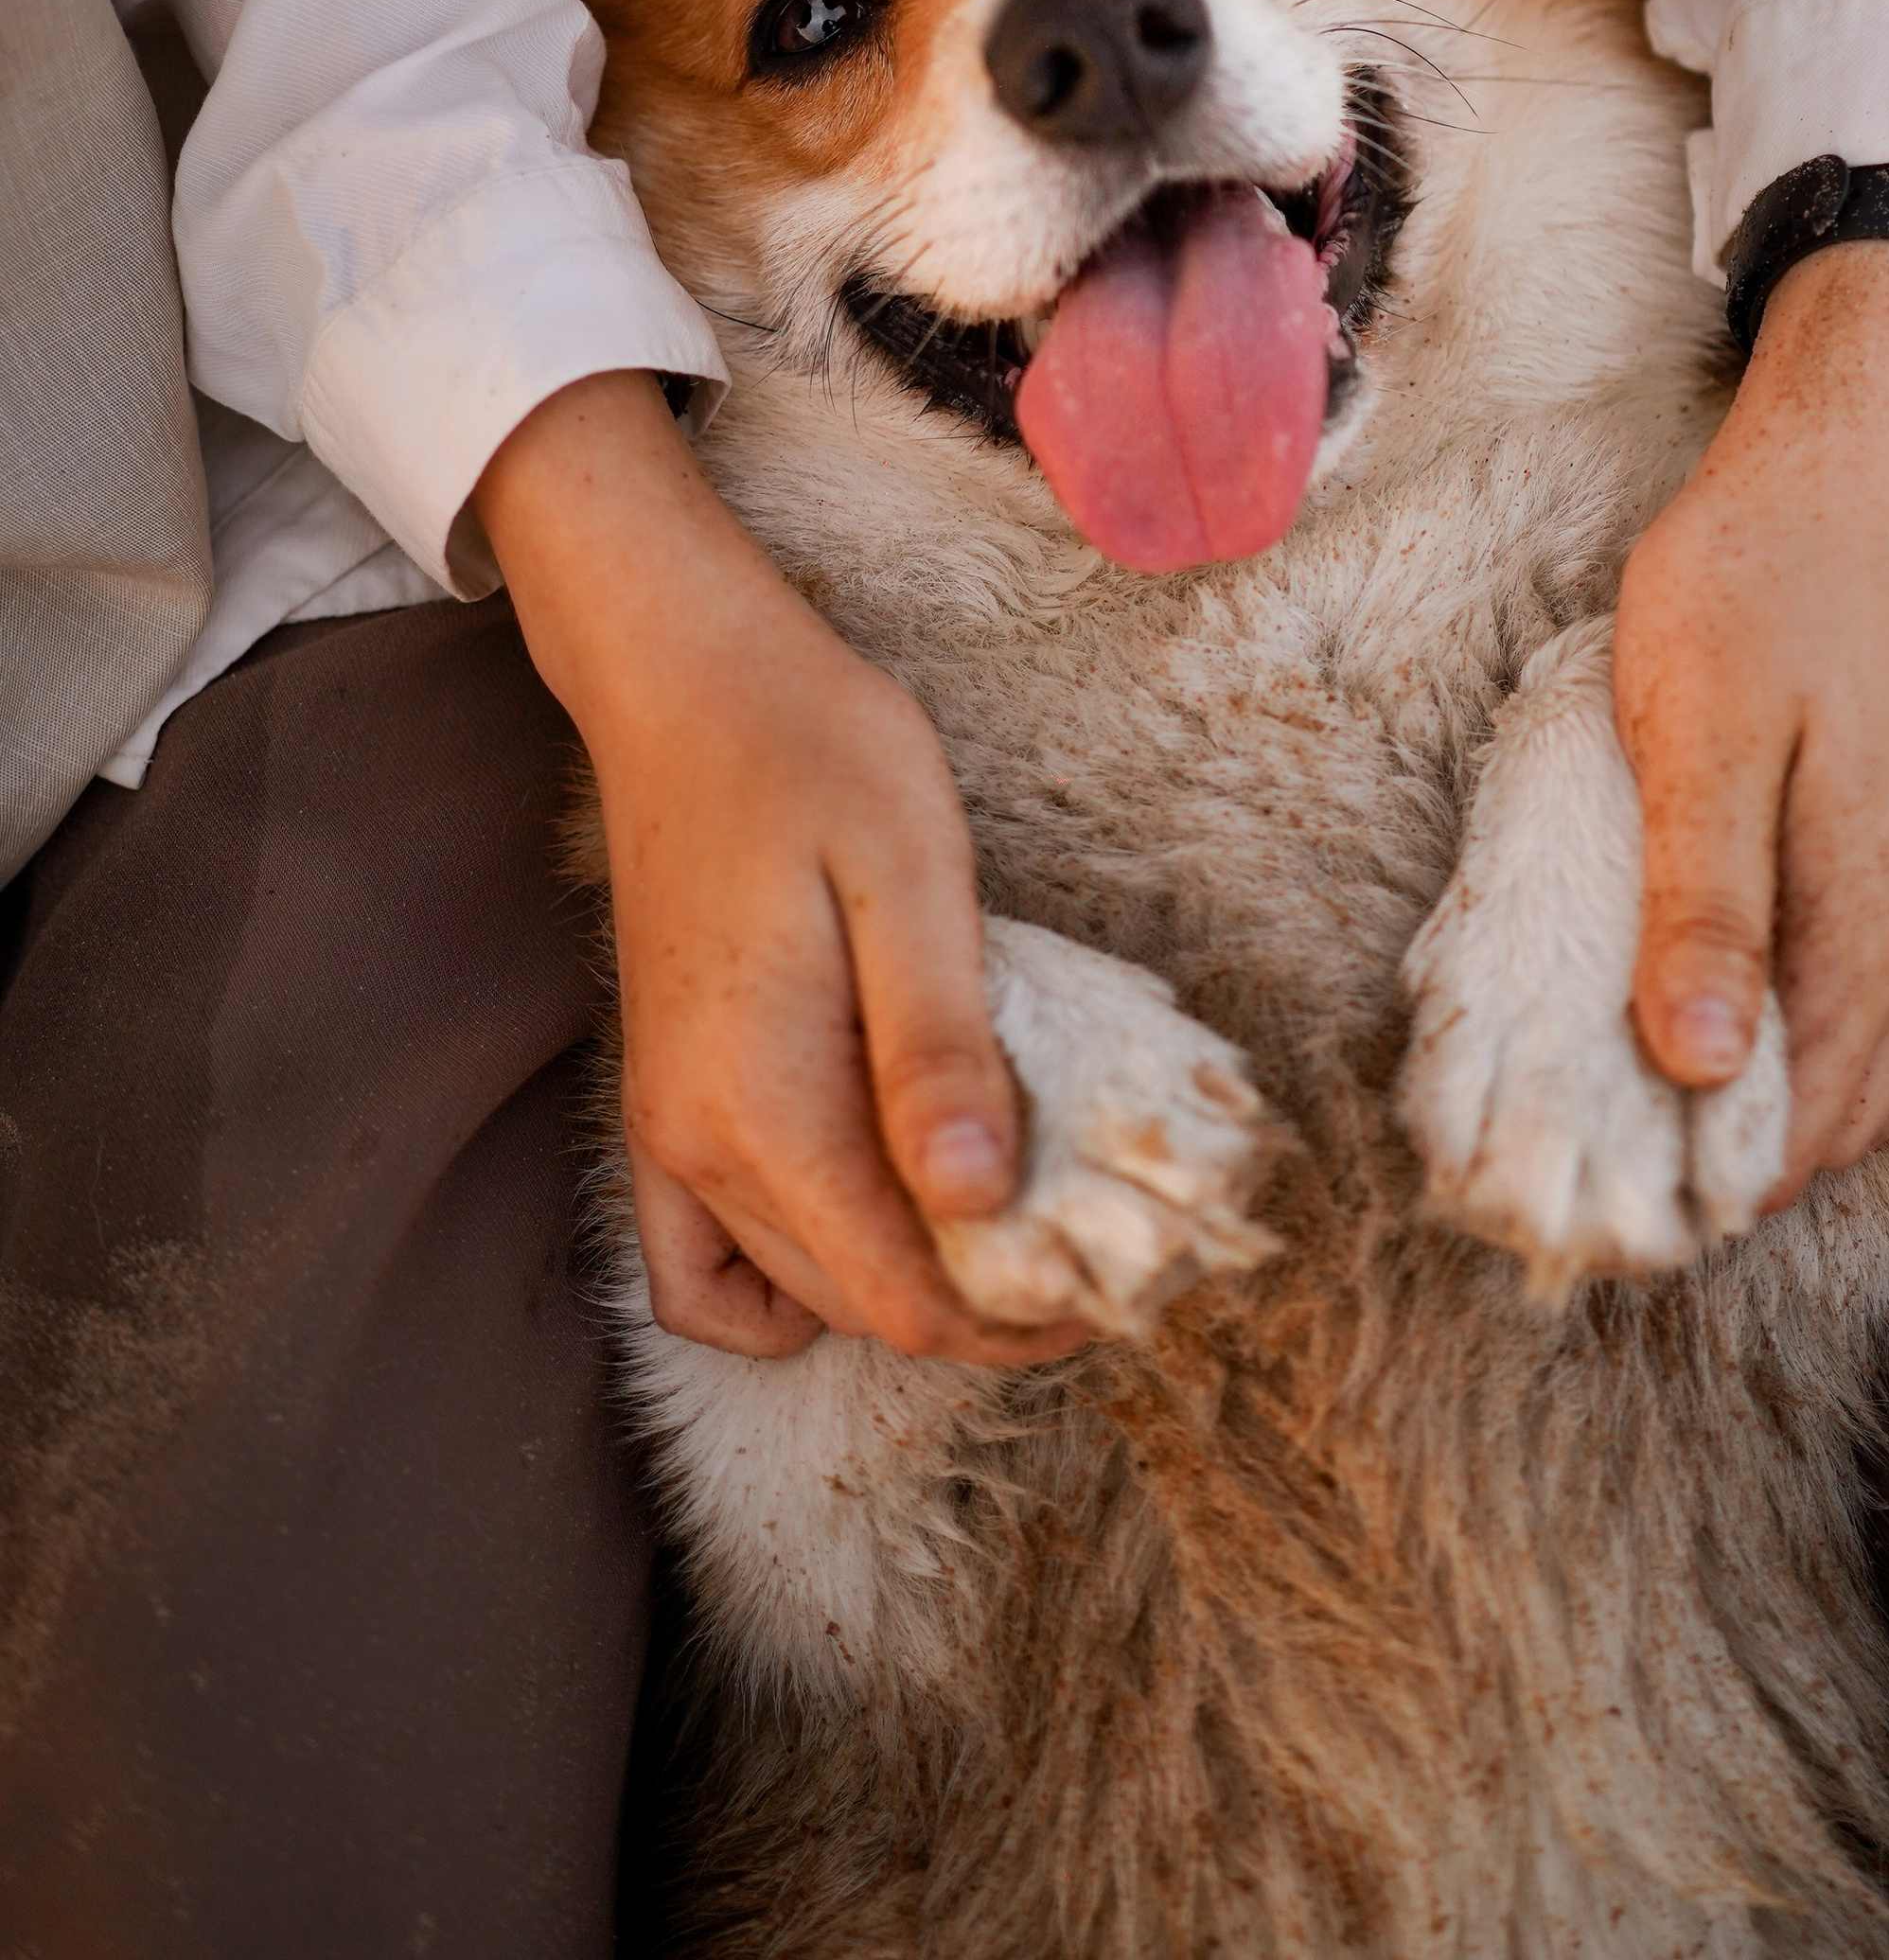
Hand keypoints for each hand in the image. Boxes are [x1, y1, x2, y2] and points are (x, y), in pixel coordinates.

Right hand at [477, 371, 1091, 1368]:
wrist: (684, 679)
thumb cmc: (812, 750)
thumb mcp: (911, 875)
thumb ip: (939, 1045)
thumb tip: (979, 1198)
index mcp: (763, 1100)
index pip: (901, 1296)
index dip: (1016, 1320)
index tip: (1115, 1286)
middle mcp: (694, 1141)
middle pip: (854, 1308)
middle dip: (979, 1311)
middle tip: (1091, 1254)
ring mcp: (665, 1125)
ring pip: (788, 1291)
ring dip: (899, 1291)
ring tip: (1006, 1230)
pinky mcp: (663, 1096)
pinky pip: (702, 1260)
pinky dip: (785, 1281)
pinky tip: (868, 1218)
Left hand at [1611, 239, 1888, 1205]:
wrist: (1849, 467)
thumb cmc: (1756, 582)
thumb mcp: (1699, 732)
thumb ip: (1703, 901)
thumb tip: (1703, 1066)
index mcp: (1870, 919)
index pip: (1792, 1129)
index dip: (1691, 1189)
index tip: (1583, 1208)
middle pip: (1836, 1125)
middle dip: (1726, 1173)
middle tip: (1595, 1179)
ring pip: (1872, 1078)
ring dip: (1777, 1123)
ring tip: (1654, 1126)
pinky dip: (1823, 1057)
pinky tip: (1743, 1036)